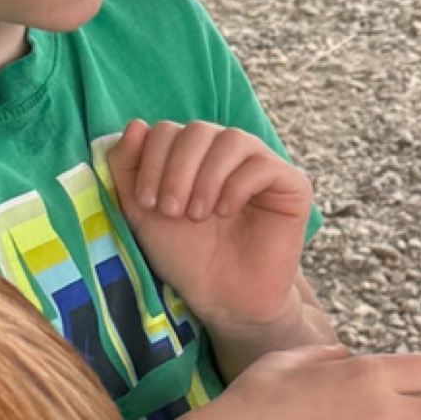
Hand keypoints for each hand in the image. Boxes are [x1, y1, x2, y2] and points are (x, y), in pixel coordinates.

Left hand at [103, 119, 313, 333]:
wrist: (222, 295)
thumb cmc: (184, 254)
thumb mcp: (141, 209)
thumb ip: (128, 166)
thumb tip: (135, 124)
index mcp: (192, 156)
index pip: (169, 130)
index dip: (151, 159)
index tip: (147, 202)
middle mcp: (227, 154)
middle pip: (198, 130)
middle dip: (177, 170)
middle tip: (171, 211)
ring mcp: (261, 166)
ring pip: (233, 139)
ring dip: (206, 178)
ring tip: (198, 215)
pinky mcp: (292, 185)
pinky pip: (263, 165)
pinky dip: (237, 187)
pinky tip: (226, 213)